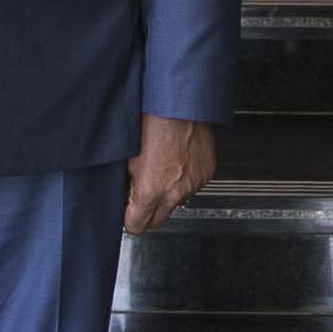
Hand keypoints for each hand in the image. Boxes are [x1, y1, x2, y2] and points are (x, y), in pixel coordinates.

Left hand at [124, 115, 218, 234]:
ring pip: (177, 203)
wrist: (179, 104)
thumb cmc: (152, 122)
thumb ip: (127, 185)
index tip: (129, 212)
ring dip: (169, 194)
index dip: (130, 219)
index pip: (137, 226)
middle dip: (149, 213)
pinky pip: (193, 186)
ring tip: (163, 169)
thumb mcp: (127, 158)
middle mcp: (174, 192)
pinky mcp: (206, 173)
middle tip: (143, 197)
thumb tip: (126, 196)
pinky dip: (185, 179)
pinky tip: (178, 161)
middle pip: (158, 222)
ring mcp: (193, 184)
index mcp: (150, 190)